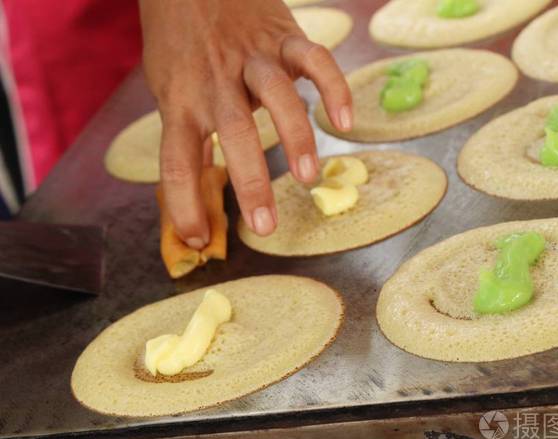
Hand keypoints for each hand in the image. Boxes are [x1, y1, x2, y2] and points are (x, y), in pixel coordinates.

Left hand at [139, 0, 351, 246]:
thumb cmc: (180, 40)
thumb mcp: (169, 88)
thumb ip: (188, 135)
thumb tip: (193, 187)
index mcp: (181, 101)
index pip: (176, 162)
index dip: (184, 205)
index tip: (198, 240)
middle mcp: (216, 82)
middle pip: (234, 133)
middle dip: (252, 183)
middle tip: (267, 227)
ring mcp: (252, 57)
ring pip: (277, 95)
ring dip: (296, 136)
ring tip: (308, 177)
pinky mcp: (284, 36)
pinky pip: (315, 60)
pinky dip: (334, 88)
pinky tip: (345, 120)